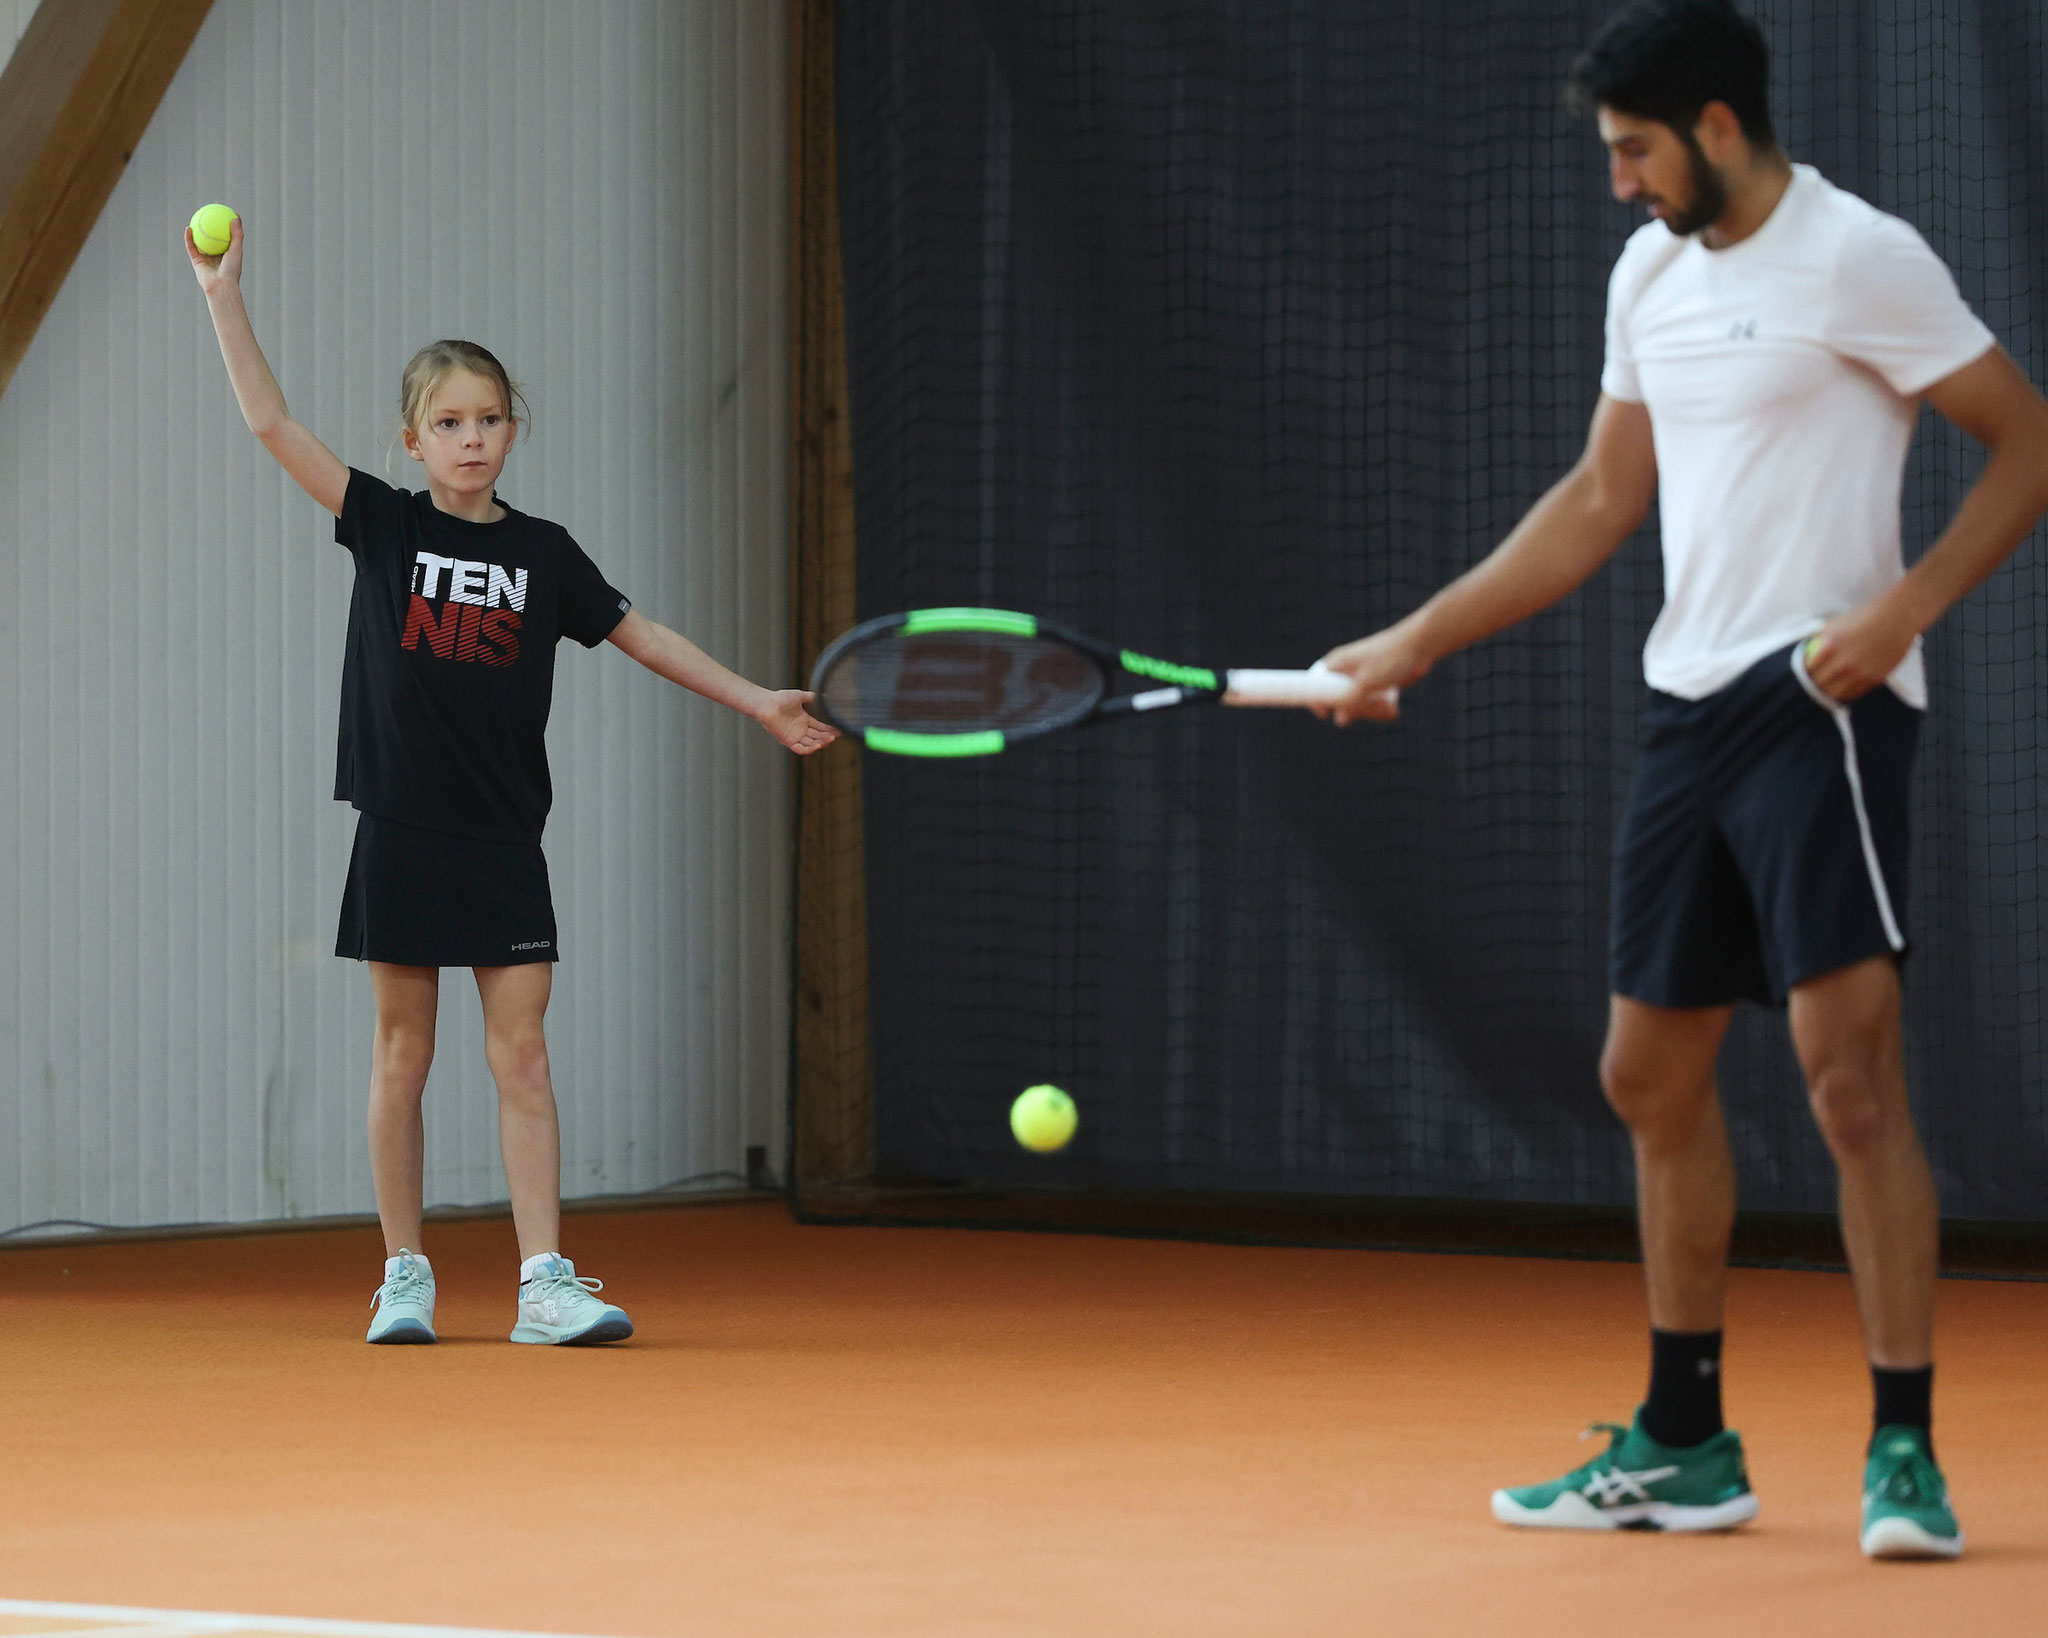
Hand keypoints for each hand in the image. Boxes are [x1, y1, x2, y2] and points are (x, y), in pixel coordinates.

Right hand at [185, 212, 242, 295]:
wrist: (220, 285)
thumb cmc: (231, 270)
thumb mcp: (236, 250)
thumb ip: (237, 235)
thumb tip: (235, 217)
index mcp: (228, 253)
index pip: (228, 236)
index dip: (226, 226)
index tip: (226, 213)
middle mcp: (217, 255)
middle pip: (213, 237)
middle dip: (210, 226)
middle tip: (209, 213)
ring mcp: (206, 258)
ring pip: (200, 241)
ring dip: (197, 230)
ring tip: (195, 217)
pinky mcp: (197, 261)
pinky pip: (191, 247)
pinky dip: (189, 238)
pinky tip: (188, 228)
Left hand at [759, 689, 839, 753]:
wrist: (767, 703)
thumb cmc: (780, 698)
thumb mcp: (800, 696)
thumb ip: (812, 697)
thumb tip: (824, 694)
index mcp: (804, 720)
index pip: (820, 727)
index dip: (830, 729)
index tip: (839, 728)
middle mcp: (800, 729)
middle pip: (818, 736)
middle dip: (828, 736)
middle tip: (838, 734)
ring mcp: (794, 736)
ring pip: (811, 743)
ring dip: (821, 742)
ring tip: (830, 739)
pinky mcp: (788, 741)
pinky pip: (800, 749)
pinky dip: (809, 749)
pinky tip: (817, 745)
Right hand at [1314, 621, 1431, 725]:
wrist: (1420, 646)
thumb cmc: (1390, 657)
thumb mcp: (1366, 682)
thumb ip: (1351, 702)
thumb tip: (1340, 721)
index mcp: (1337, 664)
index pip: (1315, 684)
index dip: (1317, 700)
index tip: (1325, 714)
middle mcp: (1347, 671)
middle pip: (1338, 701)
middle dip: (1354, 709)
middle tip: (1368, 705)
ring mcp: (1363, 679)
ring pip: (1358, 706)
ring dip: (1372, 710)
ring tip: (1386, 701)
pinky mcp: (1378, 685)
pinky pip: (1374, 704)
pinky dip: (1383, 707)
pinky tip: (1393, 703)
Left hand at [1802, 596, 1918, 702]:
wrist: (1897, 616)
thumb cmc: (1863, 617)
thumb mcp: (1834, 626)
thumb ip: (1820, 643)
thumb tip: (1806, 659)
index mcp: (1828, 646)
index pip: (1807, 669)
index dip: (1803, 673)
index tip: (1803, 674)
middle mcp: (1842, 662)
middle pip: (1818, 684)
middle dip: (1813, 685)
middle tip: (1812, 686)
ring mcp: (1859, 672)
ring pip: (1835, 694)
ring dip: (1829, 693)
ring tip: (1826, 691)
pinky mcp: (1875, 678)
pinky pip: (1855, 693)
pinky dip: (1847, 693)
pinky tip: (1844, 689)